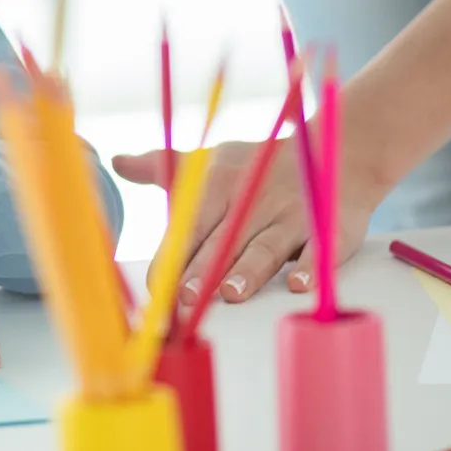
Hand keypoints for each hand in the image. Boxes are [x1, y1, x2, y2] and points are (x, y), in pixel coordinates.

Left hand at [115, 138, 381, 304]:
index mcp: (219, 184)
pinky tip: (298, 285)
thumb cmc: (260, 164)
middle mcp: (252, 199)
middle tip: (184, 300)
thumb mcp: (211, 159)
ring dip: (249, 270)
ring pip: (266, 245)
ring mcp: (292, 214)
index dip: (173, 257)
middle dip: (203, 270)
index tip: (155, 289)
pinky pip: (320, 248)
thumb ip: (163, 166)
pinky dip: (311, 266)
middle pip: (223, 240)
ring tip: (231, 294)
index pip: (189, 225)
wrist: (334, 150)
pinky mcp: (329, 228)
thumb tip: (116, 162)